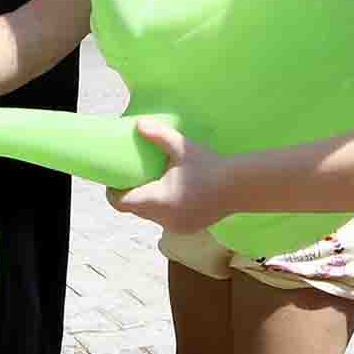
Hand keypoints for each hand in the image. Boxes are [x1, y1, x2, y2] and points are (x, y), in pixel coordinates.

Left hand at [106, 118, 226, 236]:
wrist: (239, 187)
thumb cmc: (208, 165)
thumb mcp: (181, 147)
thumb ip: (158, 136)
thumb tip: (138, 124)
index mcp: (158, 200)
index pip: (122, 203)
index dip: (114, 192)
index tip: (115, 179)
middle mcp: (164, 218)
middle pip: (135, 210)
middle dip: (131, 195)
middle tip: (134, 176)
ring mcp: (176, 226)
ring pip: (150, 216)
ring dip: (148, 202)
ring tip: (154, 183)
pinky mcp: (187, 228)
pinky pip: (166, 220)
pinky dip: (164, 208)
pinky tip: (173, 194)